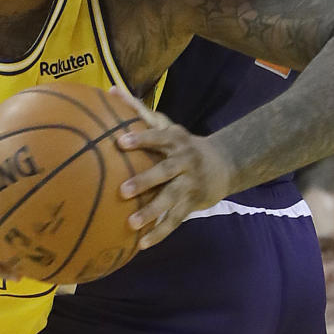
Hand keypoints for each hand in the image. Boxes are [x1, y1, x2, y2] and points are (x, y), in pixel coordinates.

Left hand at [111, 86, 231, 249]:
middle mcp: (184, 161)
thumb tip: (110, 88)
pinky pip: (175, 220)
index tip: (120, 142)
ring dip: (151, 213)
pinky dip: (160, 233)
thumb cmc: (182, 143)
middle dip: (144, 181)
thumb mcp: (166, 125)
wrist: (224, 164)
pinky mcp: (192, 203)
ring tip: (131, 224)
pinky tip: (142, 244)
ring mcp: (189, 184)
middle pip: (164, 171)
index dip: (141, 139)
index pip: (157, 137)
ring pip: (170, 200)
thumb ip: (138, 110)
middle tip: (122, 191)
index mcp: (175, 140)